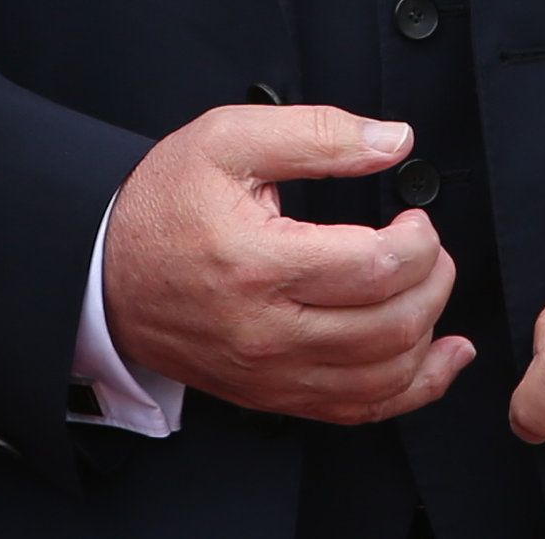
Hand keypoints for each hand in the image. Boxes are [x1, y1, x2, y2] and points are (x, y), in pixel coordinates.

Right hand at [100, 105, 475, 424]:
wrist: (104, 273)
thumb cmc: (163, 205)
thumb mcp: (228, 139)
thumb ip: (317, 134)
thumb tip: (393, 140)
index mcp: (258, 262)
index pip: (376, 266)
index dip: (419, 240)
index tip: (414, 218)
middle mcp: (268, 330)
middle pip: (392, 324)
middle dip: (433, 279)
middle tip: (426, 246)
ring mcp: (272, 373)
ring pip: (385, 374)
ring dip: (428, 329)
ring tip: (427, 287)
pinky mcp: (274, 395)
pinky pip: (362, 409)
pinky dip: (415, 387)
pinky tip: (441, 357)